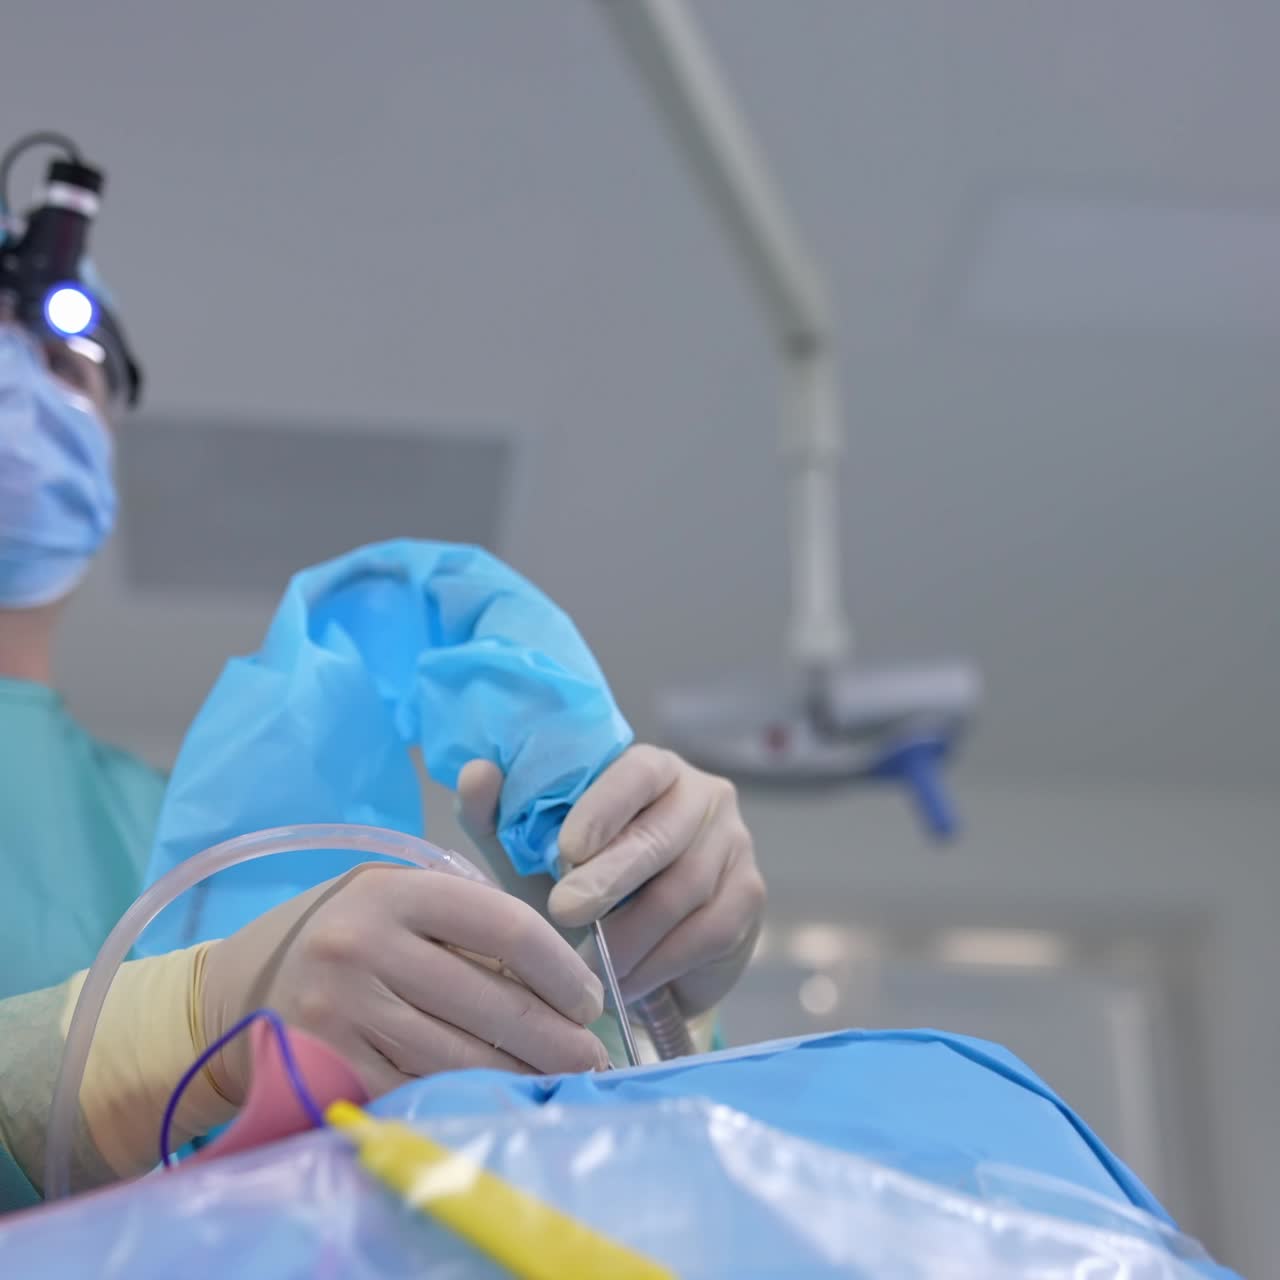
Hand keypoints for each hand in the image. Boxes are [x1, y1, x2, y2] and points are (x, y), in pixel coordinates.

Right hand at [201, 863, 608, 1102]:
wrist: (238, 987)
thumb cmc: (344, 932)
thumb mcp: (396, 894)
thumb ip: (466, 914)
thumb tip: (557, 969)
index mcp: (394, 892)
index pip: (504, 926)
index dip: (560, 969)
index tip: (588, 999)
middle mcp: (363, 948)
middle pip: (490, 1002)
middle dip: (556, 1037)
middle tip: (590, 1056)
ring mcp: (340, 1014)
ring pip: (461, 1056)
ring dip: (523, 1075)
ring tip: (562, 1080)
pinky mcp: (326, 1071)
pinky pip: (419, 1090)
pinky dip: (468, 1097)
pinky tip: (500, 1097)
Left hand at [458, 745, 765, 1017]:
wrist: (636, 944)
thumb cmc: (577, 883)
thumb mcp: (529, 850)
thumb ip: (498, 812)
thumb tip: (478, 773)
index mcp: (651, 768)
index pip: (635, 773)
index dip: (604, 808)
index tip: (566, 849)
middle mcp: (703, 795)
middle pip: (662, 835)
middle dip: (612, 878)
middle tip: (564, 912)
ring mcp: (733, 843)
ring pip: (686, 888)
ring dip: (632, 934)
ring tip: (590, 965)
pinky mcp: (748, 895)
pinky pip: (709, 930)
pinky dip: (662, 962)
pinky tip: (628, 982)